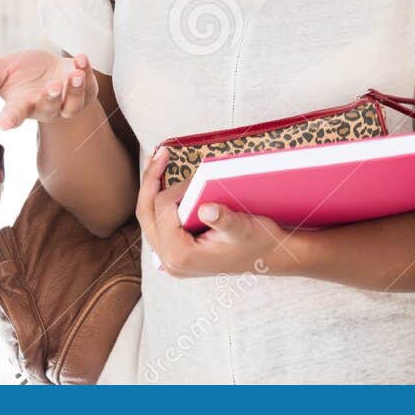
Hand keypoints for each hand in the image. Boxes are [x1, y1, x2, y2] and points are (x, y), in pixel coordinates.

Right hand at [0, 49, 96, 129]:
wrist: (45, 65)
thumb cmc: (20, 70)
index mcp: (22, 105)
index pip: (14, 115)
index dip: (9, 120)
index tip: (4, 124)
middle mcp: (45, 107)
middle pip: (50, 109)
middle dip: (51, 99)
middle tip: (51, 87)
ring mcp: (67, 102)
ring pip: (74, 105)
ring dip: (75, 90)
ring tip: (75, 74)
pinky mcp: (85, 91)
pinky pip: (90, 88)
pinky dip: (88, 74)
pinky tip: (81, 59)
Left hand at [135, 147, 287, 278]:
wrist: (268, 257)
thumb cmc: (257, 242)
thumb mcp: (243, 228)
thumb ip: (224, 220)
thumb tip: (206, 208)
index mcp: (181, 255)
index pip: (164, 211)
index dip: (177, 188)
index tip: (197, 177)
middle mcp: (170, 260)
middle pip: (146, 214)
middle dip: (150, 181)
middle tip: (159, 154)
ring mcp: (169, 258)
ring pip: (148, 218)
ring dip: (151, 189)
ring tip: (156, 163)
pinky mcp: (174, 252)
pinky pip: (157, 222)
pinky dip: (158, 201)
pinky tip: (163, 181)